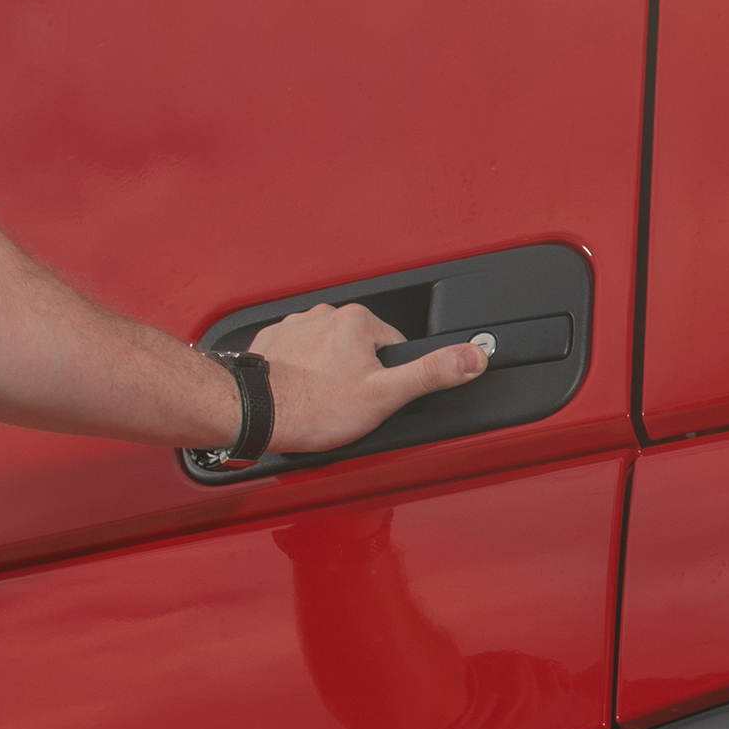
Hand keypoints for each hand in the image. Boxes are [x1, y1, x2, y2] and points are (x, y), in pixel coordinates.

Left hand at [246, 294, 494, 456]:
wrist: (255, 414)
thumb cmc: (314, 408)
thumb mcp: (386, 395)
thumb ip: (432, 373)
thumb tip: (472, 356)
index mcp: (356, 321)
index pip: (392, 344)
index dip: (389, 376)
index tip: (374, 396)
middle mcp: (324, 315)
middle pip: (359, 347)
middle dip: (357, 374)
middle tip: (345, 403)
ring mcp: (294, 327)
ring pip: (326, 351)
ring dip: (326, 373)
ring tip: (320, 402)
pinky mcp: (271, 343)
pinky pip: (296, 356)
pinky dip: (299, 374)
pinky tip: (299, 395)